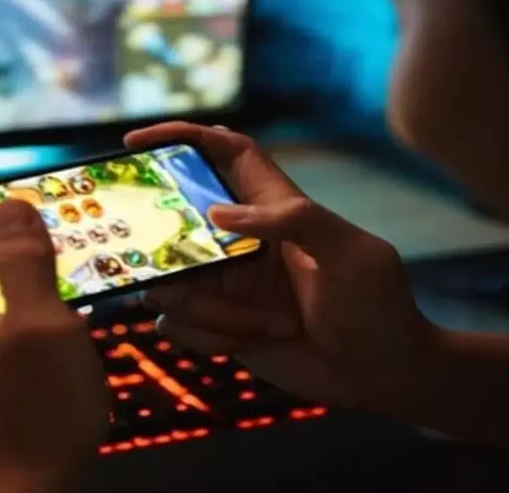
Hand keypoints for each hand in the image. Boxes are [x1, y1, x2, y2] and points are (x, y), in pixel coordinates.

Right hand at [129, 122, 439, 410]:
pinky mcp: (217, 323)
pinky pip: (176, 323)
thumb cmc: (377, 308)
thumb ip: (295, 220)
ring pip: (170, 282)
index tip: (134, 143)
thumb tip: (217, 212)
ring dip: (206, 309)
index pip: (224, 154)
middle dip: (166, 248)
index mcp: (274, 208)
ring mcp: (225, 283)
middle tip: (168, 268)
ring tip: (263, 325)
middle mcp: (240, 240)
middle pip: (175, 223)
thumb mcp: (352, 254)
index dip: (180, 138)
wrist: (380, 376)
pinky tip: (245, 345)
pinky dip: (204, 337)